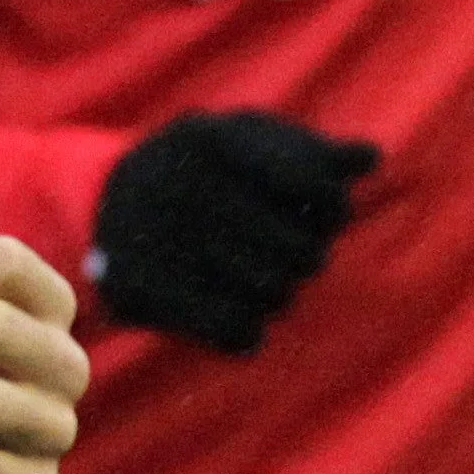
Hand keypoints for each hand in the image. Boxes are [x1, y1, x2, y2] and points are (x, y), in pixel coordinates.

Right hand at [88, 110, 378, 353]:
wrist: (102, 204)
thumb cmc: (197, 169)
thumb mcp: (242, 139)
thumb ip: (307, 151)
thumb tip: (372, 157)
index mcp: (211, 139)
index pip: (322, 193)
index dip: (333, 208)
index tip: (321, 210)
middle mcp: (184, 186)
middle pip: (307, 255)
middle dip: (304, 255)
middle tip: (288, 252)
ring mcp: (161, 240)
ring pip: (278, 297)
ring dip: (278, 293)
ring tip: (257, 277)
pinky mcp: (143, 291)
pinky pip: (240, 334)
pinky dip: (247, 331)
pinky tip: (236, 312)